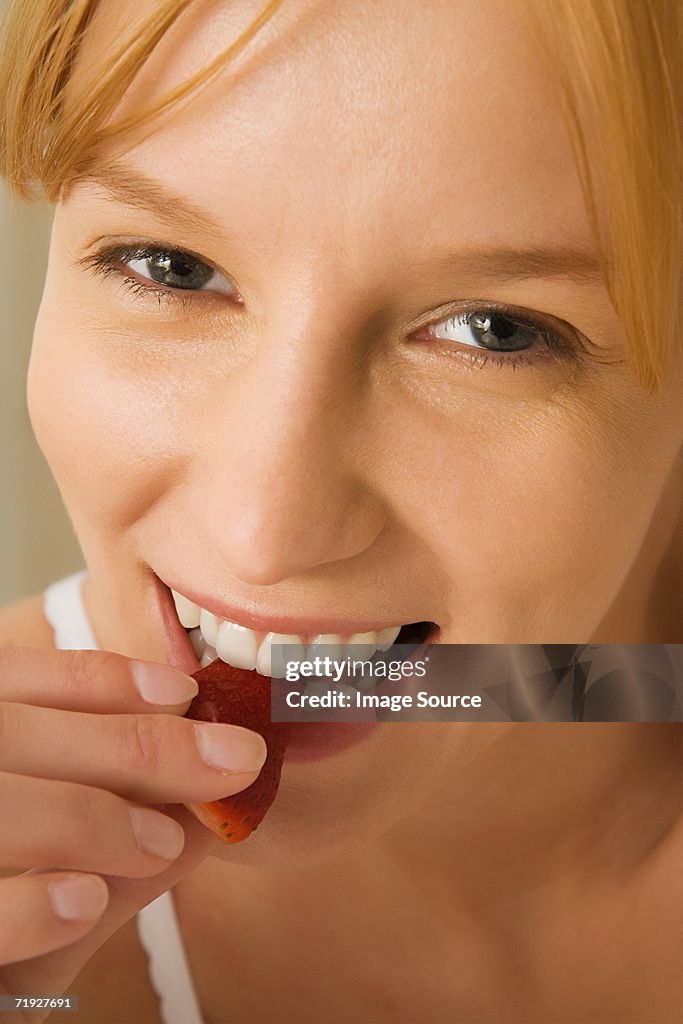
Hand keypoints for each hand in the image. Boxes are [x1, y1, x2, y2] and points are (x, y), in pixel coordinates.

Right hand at [0, 646, 265, 1019]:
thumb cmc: (5, 937)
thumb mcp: (54, 878)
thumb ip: (118, 832)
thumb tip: (215, 785)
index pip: (7, 680)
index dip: (95, 681)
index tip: (183, 690)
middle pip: (11, 732)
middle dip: (133, 742)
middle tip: (234, 758)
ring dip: (90, 816)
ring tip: (165, 842)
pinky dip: (32, 903)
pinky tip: (86, 901)